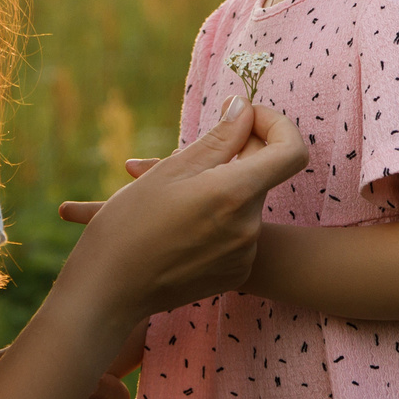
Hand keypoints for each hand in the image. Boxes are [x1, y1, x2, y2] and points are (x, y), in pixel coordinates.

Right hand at [55, 100, 307, 326]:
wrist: (108, 291)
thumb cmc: (129, 225)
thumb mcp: (171, 171)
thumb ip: (219, 137)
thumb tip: (244, 107)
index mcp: (235, 194)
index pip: (291, 150)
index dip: (274, 125)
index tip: (242, 119)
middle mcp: (249, 227)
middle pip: (262, 174)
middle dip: (233, 156)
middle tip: (186, 159)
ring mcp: (244, 255)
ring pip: (243, 202)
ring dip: (220, 188)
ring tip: (172, 198)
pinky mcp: (235, 274)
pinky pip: (236, 233)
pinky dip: (216, 220)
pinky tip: (178, 227)